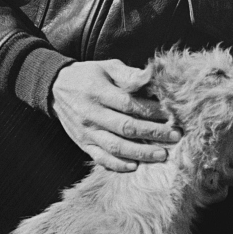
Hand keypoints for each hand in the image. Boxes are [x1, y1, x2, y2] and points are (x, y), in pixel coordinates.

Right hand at [50, 59, 180, 171]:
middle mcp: (91, 114)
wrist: (56, 88)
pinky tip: (135, 167)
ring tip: (162, 154)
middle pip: (126, 127)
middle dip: (153, 133)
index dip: (152, 111)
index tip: (172, 113)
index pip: (129, 104)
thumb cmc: (89, 75)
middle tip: (176, 136)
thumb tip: (152, 76)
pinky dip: (118, 165)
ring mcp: (86, 132)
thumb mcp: (108, 67)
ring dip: (140, 153)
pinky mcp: (83, 144)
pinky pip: (100, 158)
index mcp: (98, 92)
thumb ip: (129, 74)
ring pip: (115, 147)